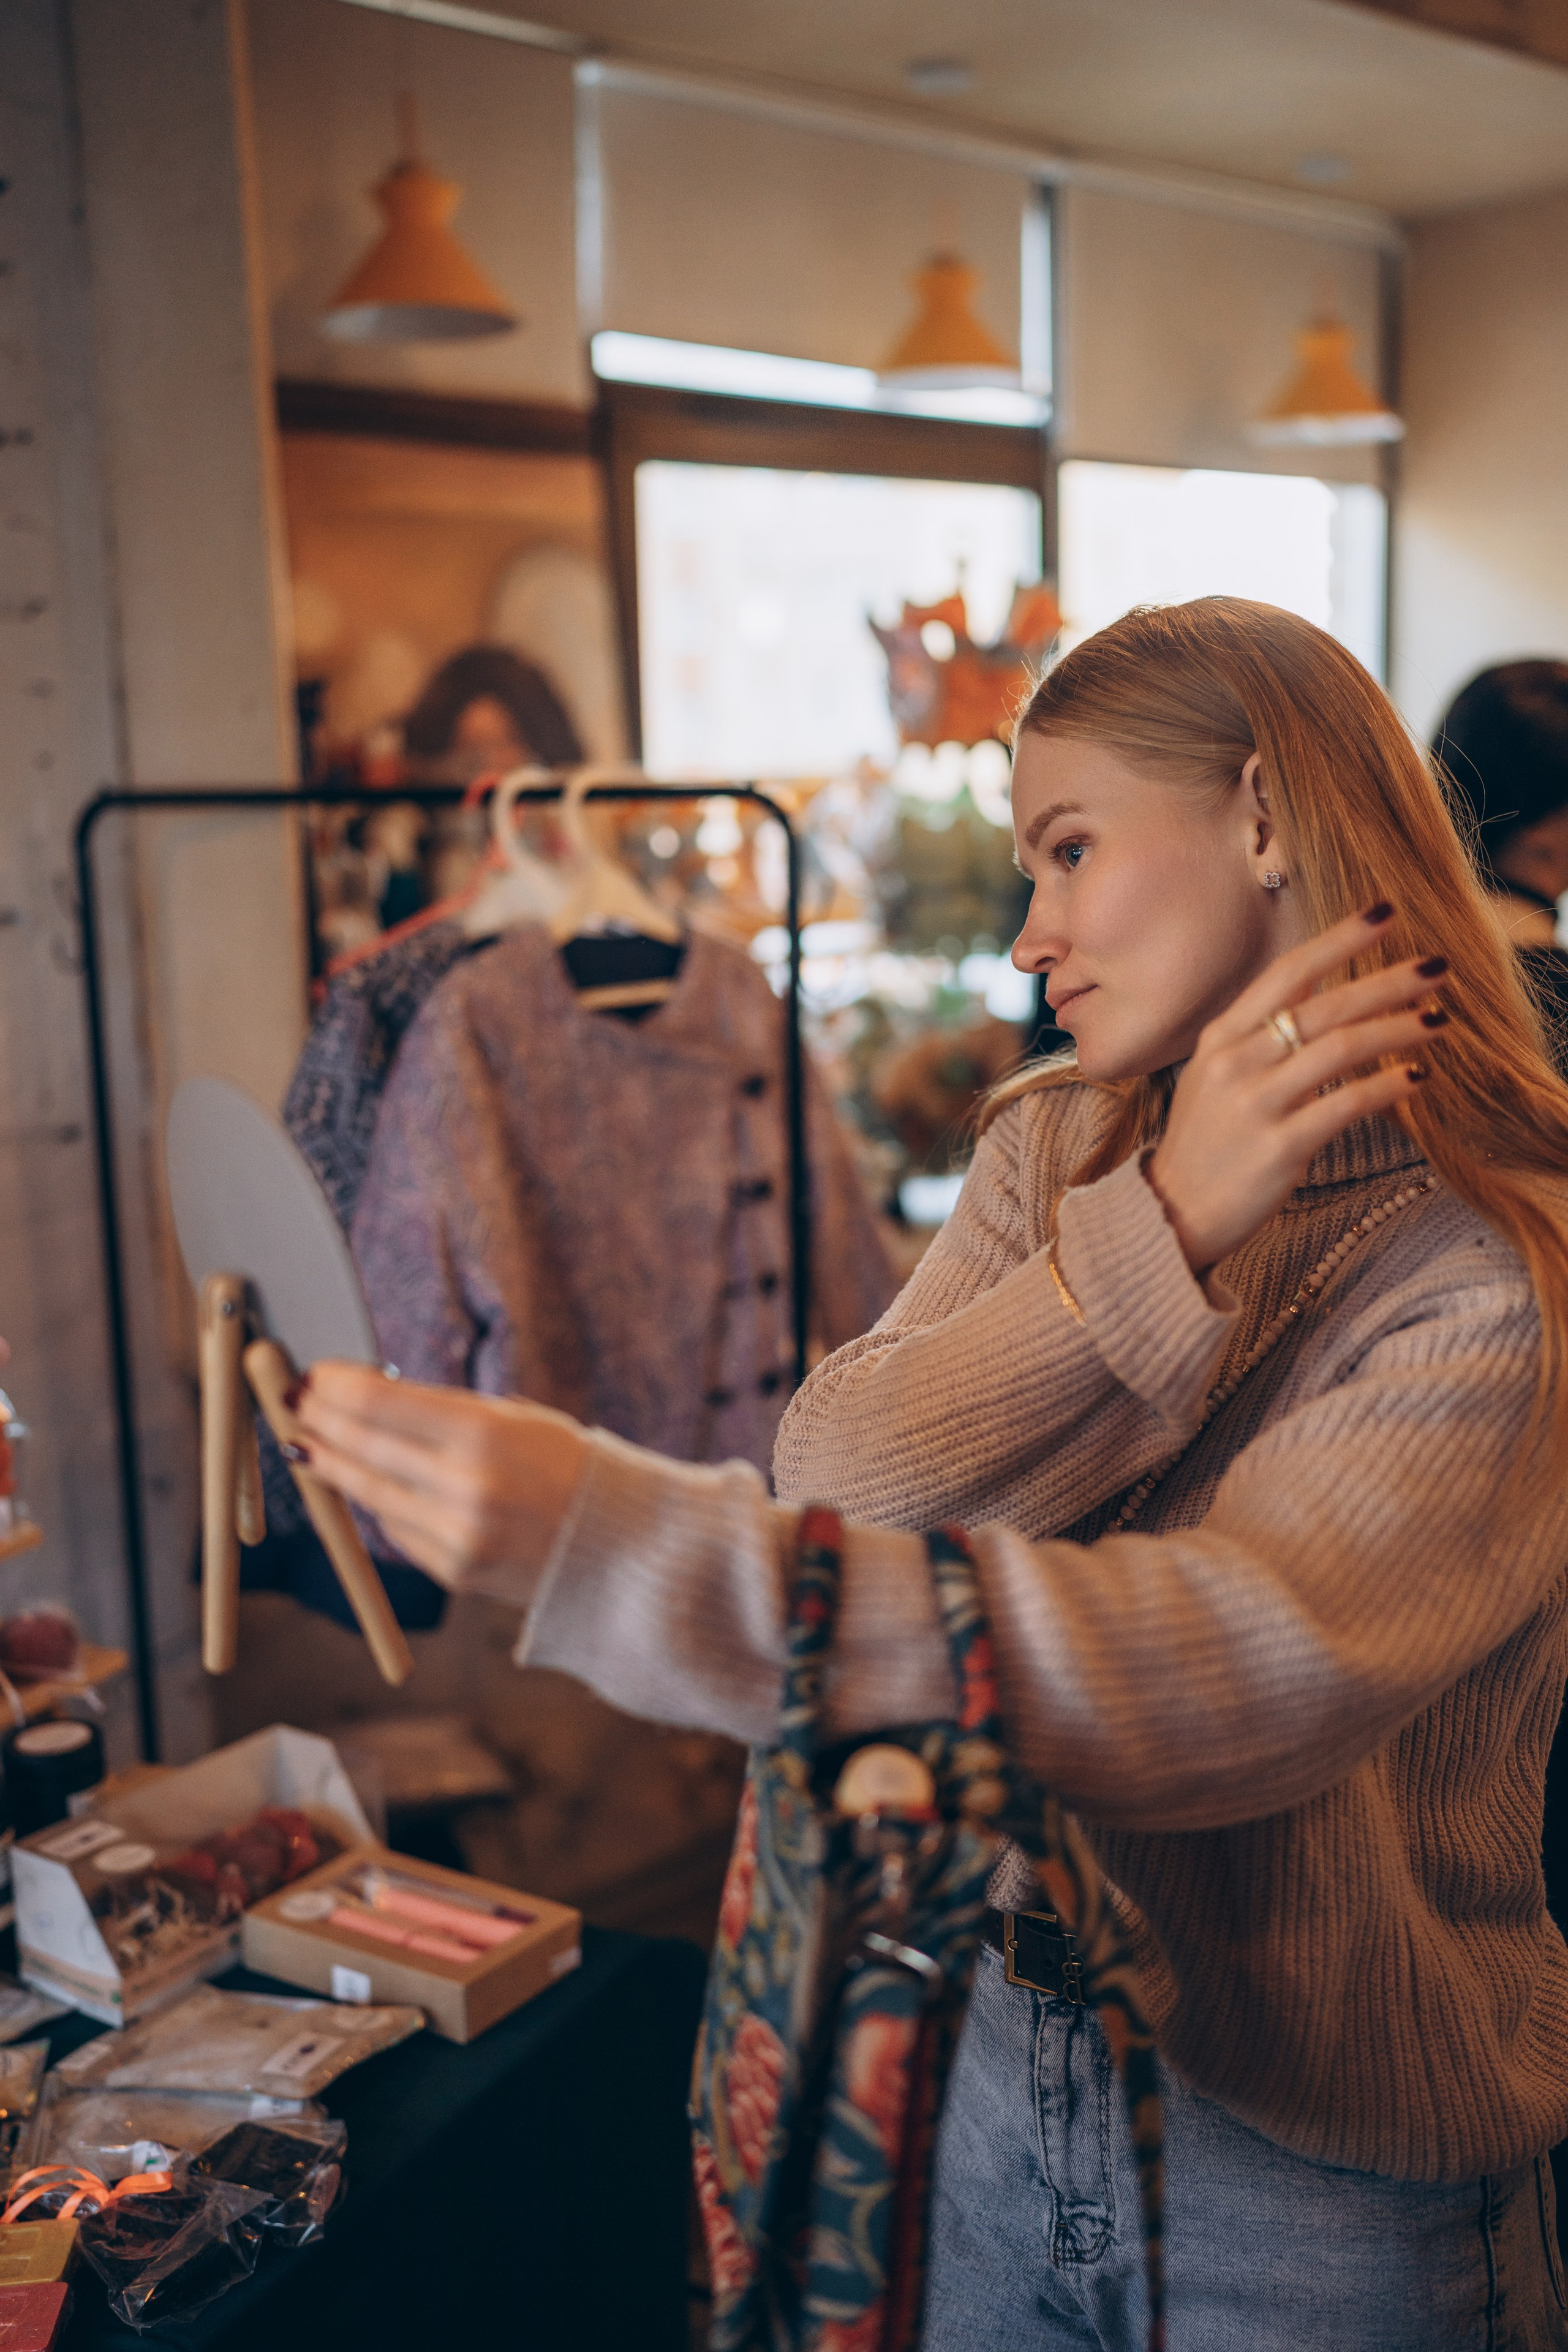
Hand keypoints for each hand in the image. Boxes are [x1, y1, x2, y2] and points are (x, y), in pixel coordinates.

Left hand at [294, 1364, 587, 1601]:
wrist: (619, 1544)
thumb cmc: (564, 1464)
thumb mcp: (511, 1419)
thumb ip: (440, 1413)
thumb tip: (361, 1400)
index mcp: (483, 1434)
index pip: (377, 1402)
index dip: (334, 1385)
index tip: (314, 1374)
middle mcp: (464, 1487)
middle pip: (361, 1446)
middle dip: (320, 1420)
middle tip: (294, 1401)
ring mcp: (455, 1535)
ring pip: (367, 1493)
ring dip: (332, 1464)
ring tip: (308, 1443)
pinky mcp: (452, 1571)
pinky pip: (395, 1530)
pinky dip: (379, 1504)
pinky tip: (367, 1484)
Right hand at [1146, 905, 1444, 1277]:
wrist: (1170, 1214)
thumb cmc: (1205, 1144)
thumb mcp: (1217, 1074)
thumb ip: (1260, 1030)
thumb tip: (1313, 985)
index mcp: (1222, 1037)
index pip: (1287, 974)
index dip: (1340, 940)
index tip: (1386, 915)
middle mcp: (1237, 1062)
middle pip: (1325, 1006)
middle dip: (1388, 982)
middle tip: (1437, 968)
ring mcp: (1255, 1104)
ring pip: (1340, 1049)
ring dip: (1398, 1030)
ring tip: (1438, 1021)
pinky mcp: (1278, 1148)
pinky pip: (1344, 1105)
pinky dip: (1386, 1087)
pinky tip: (1416, 1077)